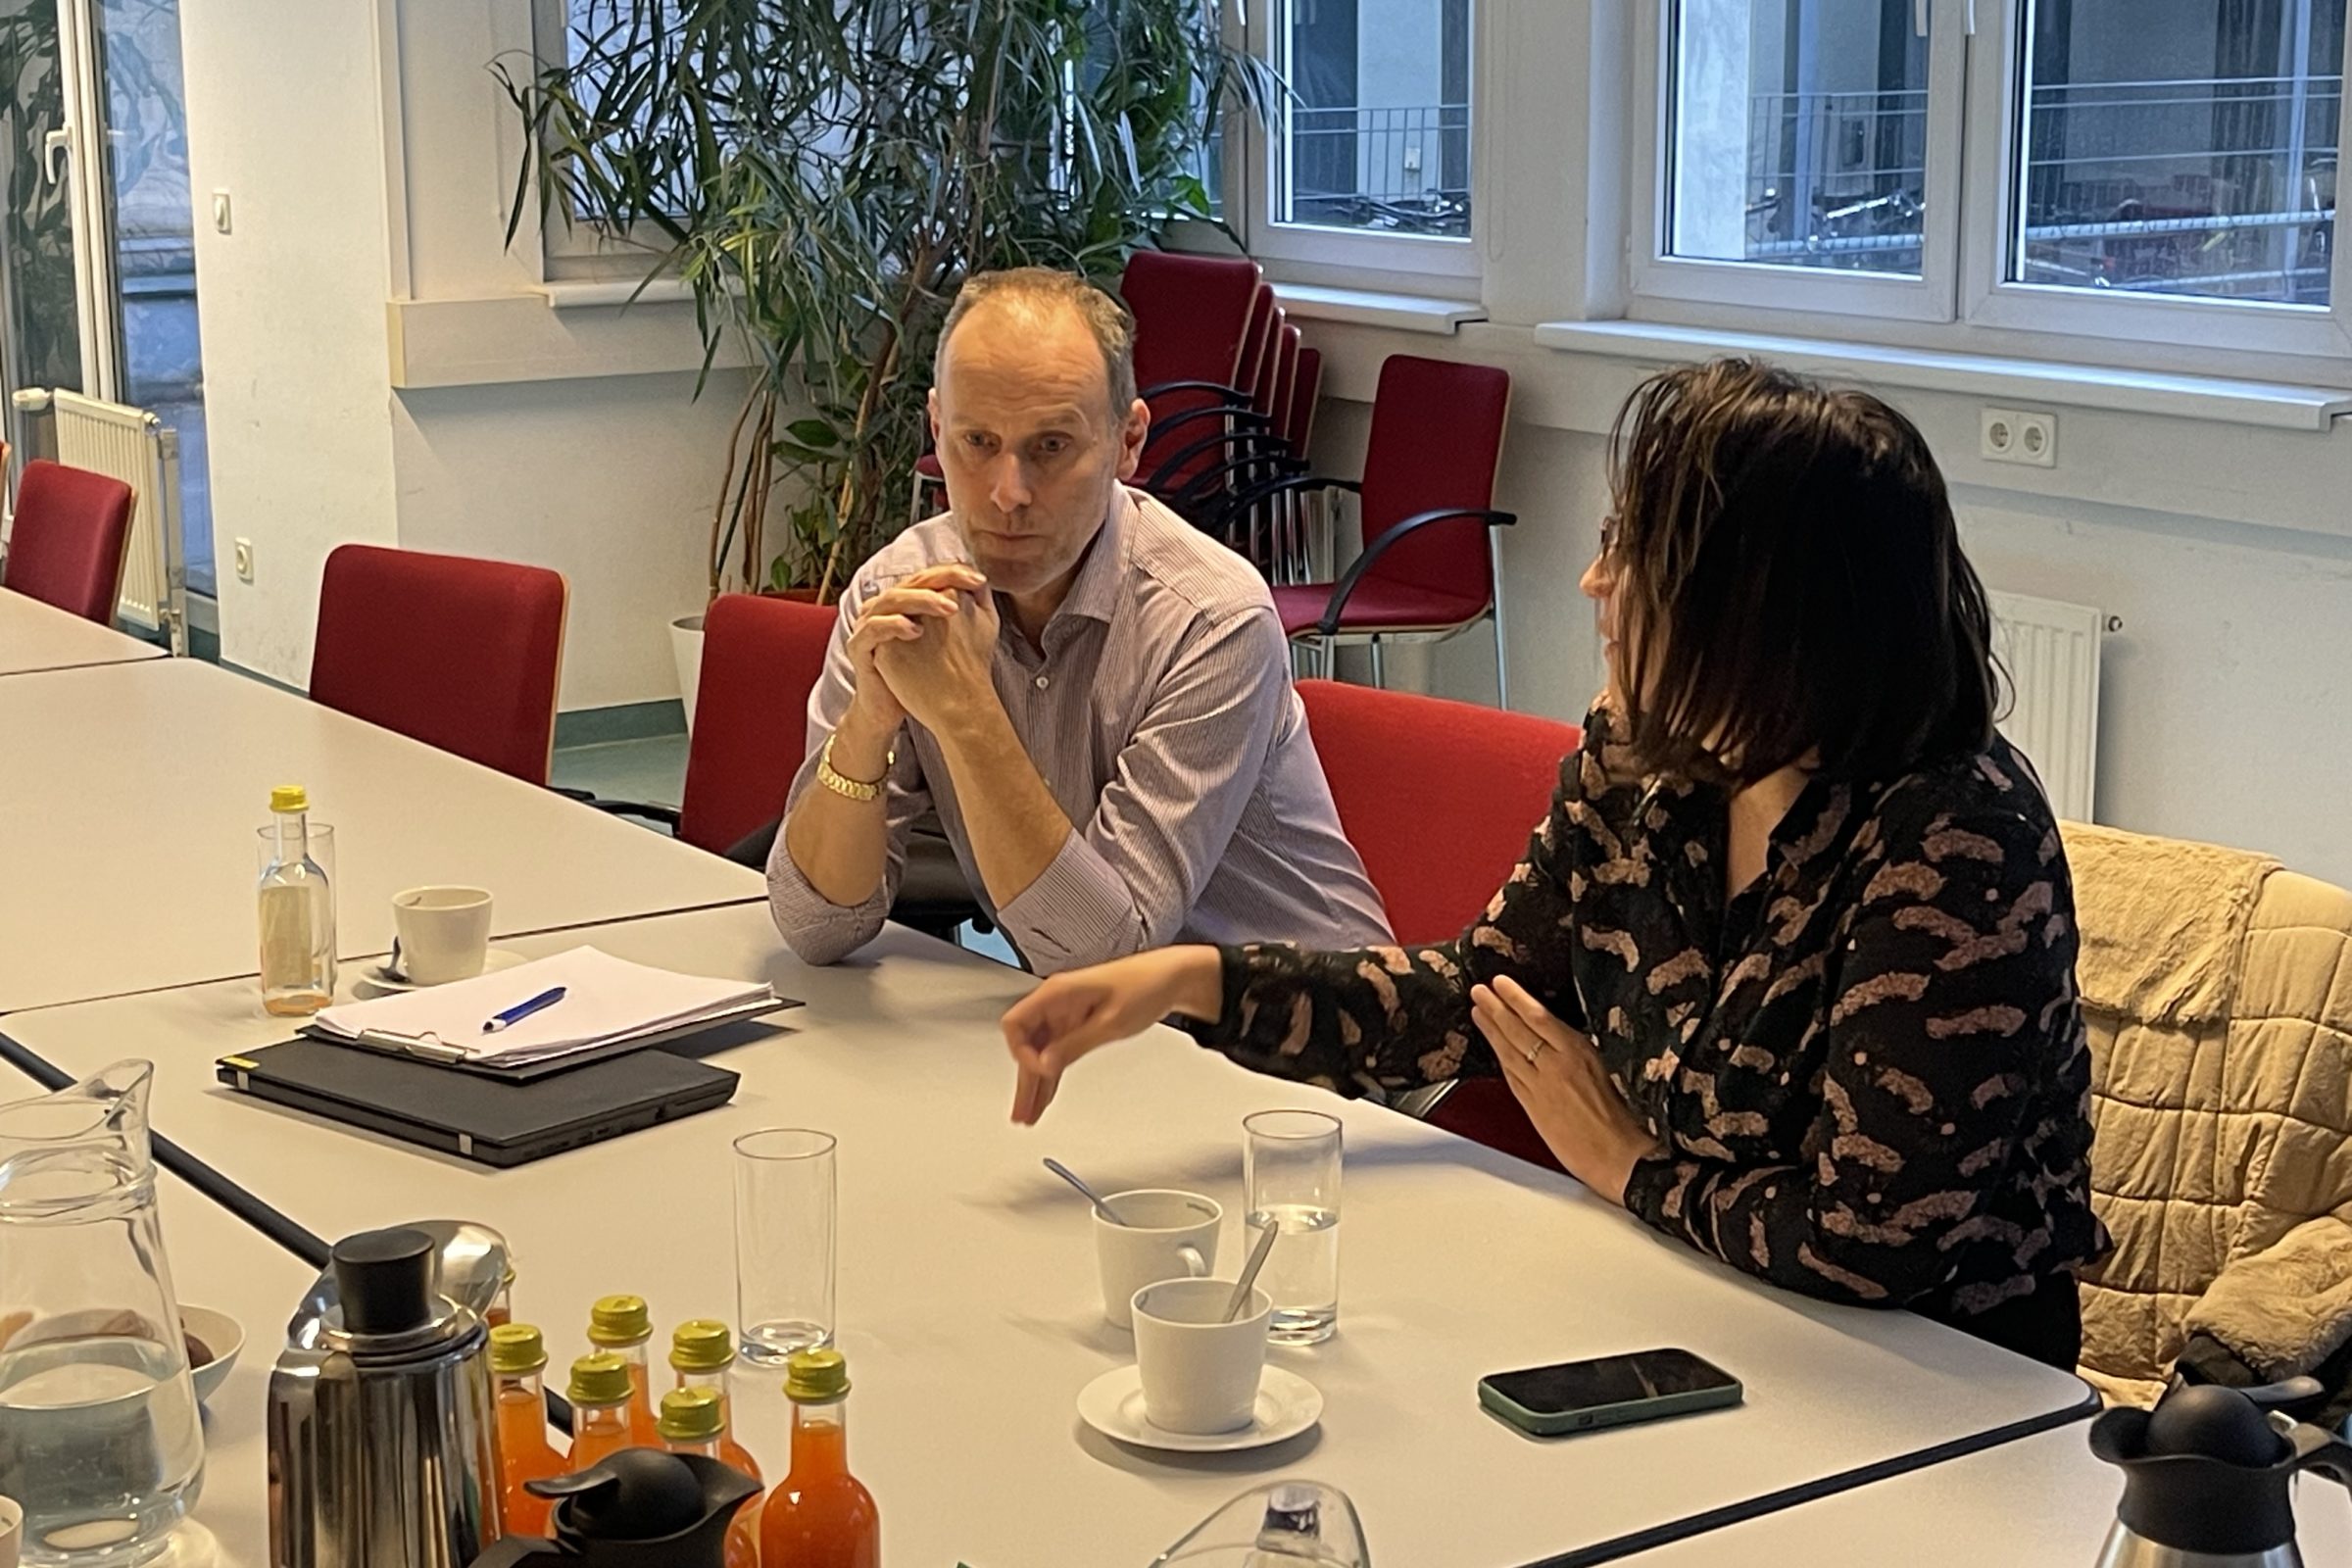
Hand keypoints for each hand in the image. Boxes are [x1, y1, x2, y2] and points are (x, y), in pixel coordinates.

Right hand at [842, 564, 985, 734]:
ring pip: (892, 599)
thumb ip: (957, 614)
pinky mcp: (858, 645)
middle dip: (942, 582)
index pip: (926, 577)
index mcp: (902, 602)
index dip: (952, 573)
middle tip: (969, 588)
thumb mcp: (943, 640)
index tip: (980, 580)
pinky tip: (916, 631)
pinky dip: (894, 624)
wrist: (890, 708)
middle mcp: (883, 607)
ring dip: (922, 601)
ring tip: (950, 609)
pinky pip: (873, 628)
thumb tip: (983, 589)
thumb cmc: (919, 675)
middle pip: (910, 582)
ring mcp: (867, 624)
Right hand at [1002, 947, 1222, 1124]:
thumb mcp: (1109, 1022)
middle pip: (1026, 1044)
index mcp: (1058, 992)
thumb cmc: (1145, 986)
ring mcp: (1066, 1014)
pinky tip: (1046, 1094)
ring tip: (1029, 1113)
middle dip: (1024, 1080)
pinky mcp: (1077, 1023)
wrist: (1169, 978)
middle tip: (1022, 1112)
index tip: (1041, 1071)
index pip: (1017, 1024)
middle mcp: (1056, 1002)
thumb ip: (1074, 1044)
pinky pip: (1056, 1052)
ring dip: (1035, 1083)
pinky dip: (1051, 1074)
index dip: (1023, 1052)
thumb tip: (1045, 1064)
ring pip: (1040, 1053)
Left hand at [1472, 975, 1661, 1203]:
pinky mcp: (1533, 1109)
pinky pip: (1511, 1077)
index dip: (1516, 998)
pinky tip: (1494, 1049)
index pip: (1539, 1017)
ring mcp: (1541, 1088)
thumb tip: (1565, 1036)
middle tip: (1479, 991)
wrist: (1622, 1158)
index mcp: (1580, 1053)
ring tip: (1478, 1011)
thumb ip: (1584, 1052)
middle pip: (1517, 1031)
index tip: (1501, 983)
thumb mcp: (1614, 1070)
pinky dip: (1500, 1059)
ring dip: (1491, 1030)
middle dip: (1495, 1008)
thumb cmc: (1628, 1119)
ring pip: (1508, 1052)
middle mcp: (1556, 1067)